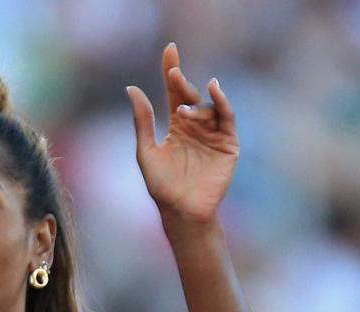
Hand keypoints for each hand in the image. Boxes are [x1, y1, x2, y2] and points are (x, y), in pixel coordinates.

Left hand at [126, 43, 238, 224]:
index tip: (169, 51)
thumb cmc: (162, 187)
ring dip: (195, 104)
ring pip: (208, 106)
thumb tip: (131, 88)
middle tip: (171, 71)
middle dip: (181, 82)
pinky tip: (213, 91)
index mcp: (177, 127)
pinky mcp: (228, 143)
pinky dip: (221, 103)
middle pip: (190, 96)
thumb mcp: (146, 151)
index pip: (175, 94)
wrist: (182, 212)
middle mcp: (196, 126)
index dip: (171, 71)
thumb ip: (142, 121)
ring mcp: (213, 133)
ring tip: (181, 111)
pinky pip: (227, 117)